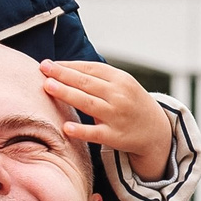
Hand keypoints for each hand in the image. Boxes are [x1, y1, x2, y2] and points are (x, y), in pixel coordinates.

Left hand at [41, 60, 173, 179]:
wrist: (157, 131)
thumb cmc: (131, 103)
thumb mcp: (122, 84)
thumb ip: (97, 76)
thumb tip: (63, 67)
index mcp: (120, 79)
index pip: (90, 69)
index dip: (68, 65)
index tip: (49, 63)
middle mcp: (118, 95)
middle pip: (86, 83)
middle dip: (63, 75)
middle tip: (43, 69)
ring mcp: (116, 116)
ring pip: (87, 103)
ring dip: (66, 93)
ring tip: (48, 86)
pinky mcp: (114, 136)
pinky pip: (95, 133)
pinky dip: (81, 130)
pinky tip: (66, 126)